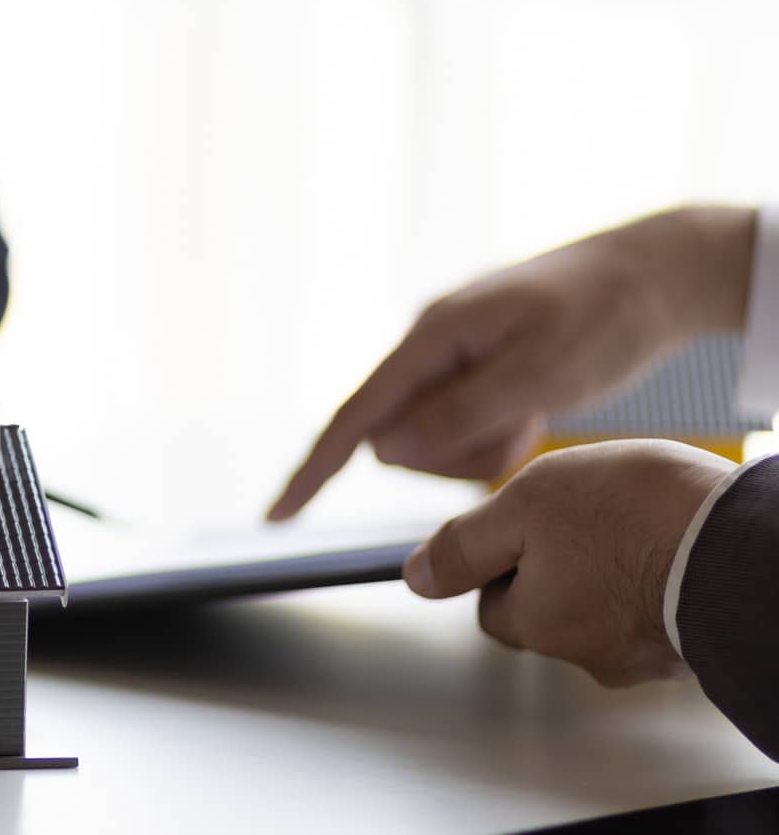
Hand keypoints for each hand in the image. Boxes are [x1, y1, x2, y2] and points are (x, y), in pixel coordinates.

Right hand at [268, 205, 752, 520]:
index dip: (314, 469)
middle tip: (521, 432)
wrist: (655, 273)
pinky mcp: (475, 367)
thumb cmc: (605, 318)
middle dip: (450, 457)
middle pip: (397, 437)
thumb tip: (384, 451)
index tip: (277, 516)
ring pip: (431, 437)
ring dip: (479, 448)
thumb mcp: (541, 373)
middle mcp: (429, 344)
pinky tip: (536, 409)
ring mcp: (450, 355)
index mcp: (432, 336)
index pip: (355, 415)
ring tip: (536, 416)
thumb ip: (459, 414)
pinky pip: (460, 423)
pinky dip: (495, 434)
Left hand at [403, 440, 733, 685]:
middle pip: (549, 608)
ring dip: (610, 568)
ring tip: (634, 522)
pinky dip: (655, 576)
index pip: (492, 603)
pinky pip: (657, 607)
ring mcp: (648, 653)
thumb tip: (417, 577)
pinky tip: (667, 541)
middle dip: (557, 564)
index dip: (500, 559)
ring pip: (606, 607)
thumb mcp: (523, 507)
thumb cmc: (638, 517)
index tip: (522, 525)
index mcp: (539, 624)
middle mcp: (591, 654)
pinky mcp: (693, 640)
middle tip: (585, 515)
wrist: (746, 540)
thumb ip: (465, 544)